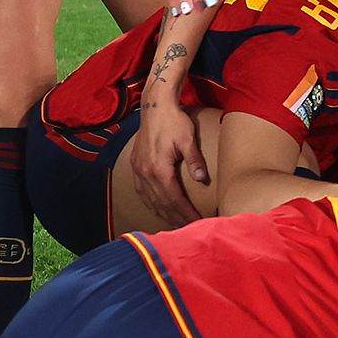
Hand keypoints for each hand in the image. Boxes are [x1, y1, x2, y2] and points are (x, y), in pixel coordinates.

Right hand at [129, 103, 205, 227]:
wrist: (155, 107)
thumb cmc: (174, 121)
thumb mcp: (187, 139)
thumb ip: (194, 160)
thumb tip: (202, 179)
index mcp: (158, 169)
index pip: (174, 199)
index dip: (186, 213)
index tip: (197, 223)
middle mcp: (145, 173)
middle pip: (162, 204)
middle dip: (176, 218)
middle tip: (189, 230)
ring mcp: (138, 171)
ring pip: (150, 200)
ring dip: (163, 214)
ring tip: (177, 224)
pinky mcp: (136, 166)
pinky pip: (143, 192)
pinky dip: (152, 204)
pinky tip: (159, 209)